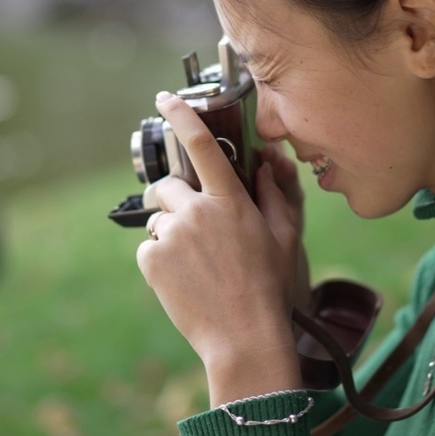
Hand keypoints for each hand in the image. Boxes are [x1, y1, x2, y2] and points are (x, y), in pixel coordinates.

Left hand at [136, 92, 304, 404]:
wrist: (242, 336)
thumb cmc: (269, 287)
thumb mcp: (284, 236)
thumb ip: (275, 194)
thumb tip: (267, 164)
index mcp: (230, 200)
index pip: (201, 143)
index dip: (181, 114)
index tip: (166, 98)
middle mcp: (196, 211)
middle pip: (169, 186)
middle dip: (178, 201)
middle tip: (198, 230)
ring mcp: (171, 235)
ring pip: (159, 220)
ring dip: (172, 233)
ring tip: (199, 265)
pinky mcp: (152, 260)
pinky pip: (150, 248)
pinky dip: (162, 259)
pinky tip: (186, 279)